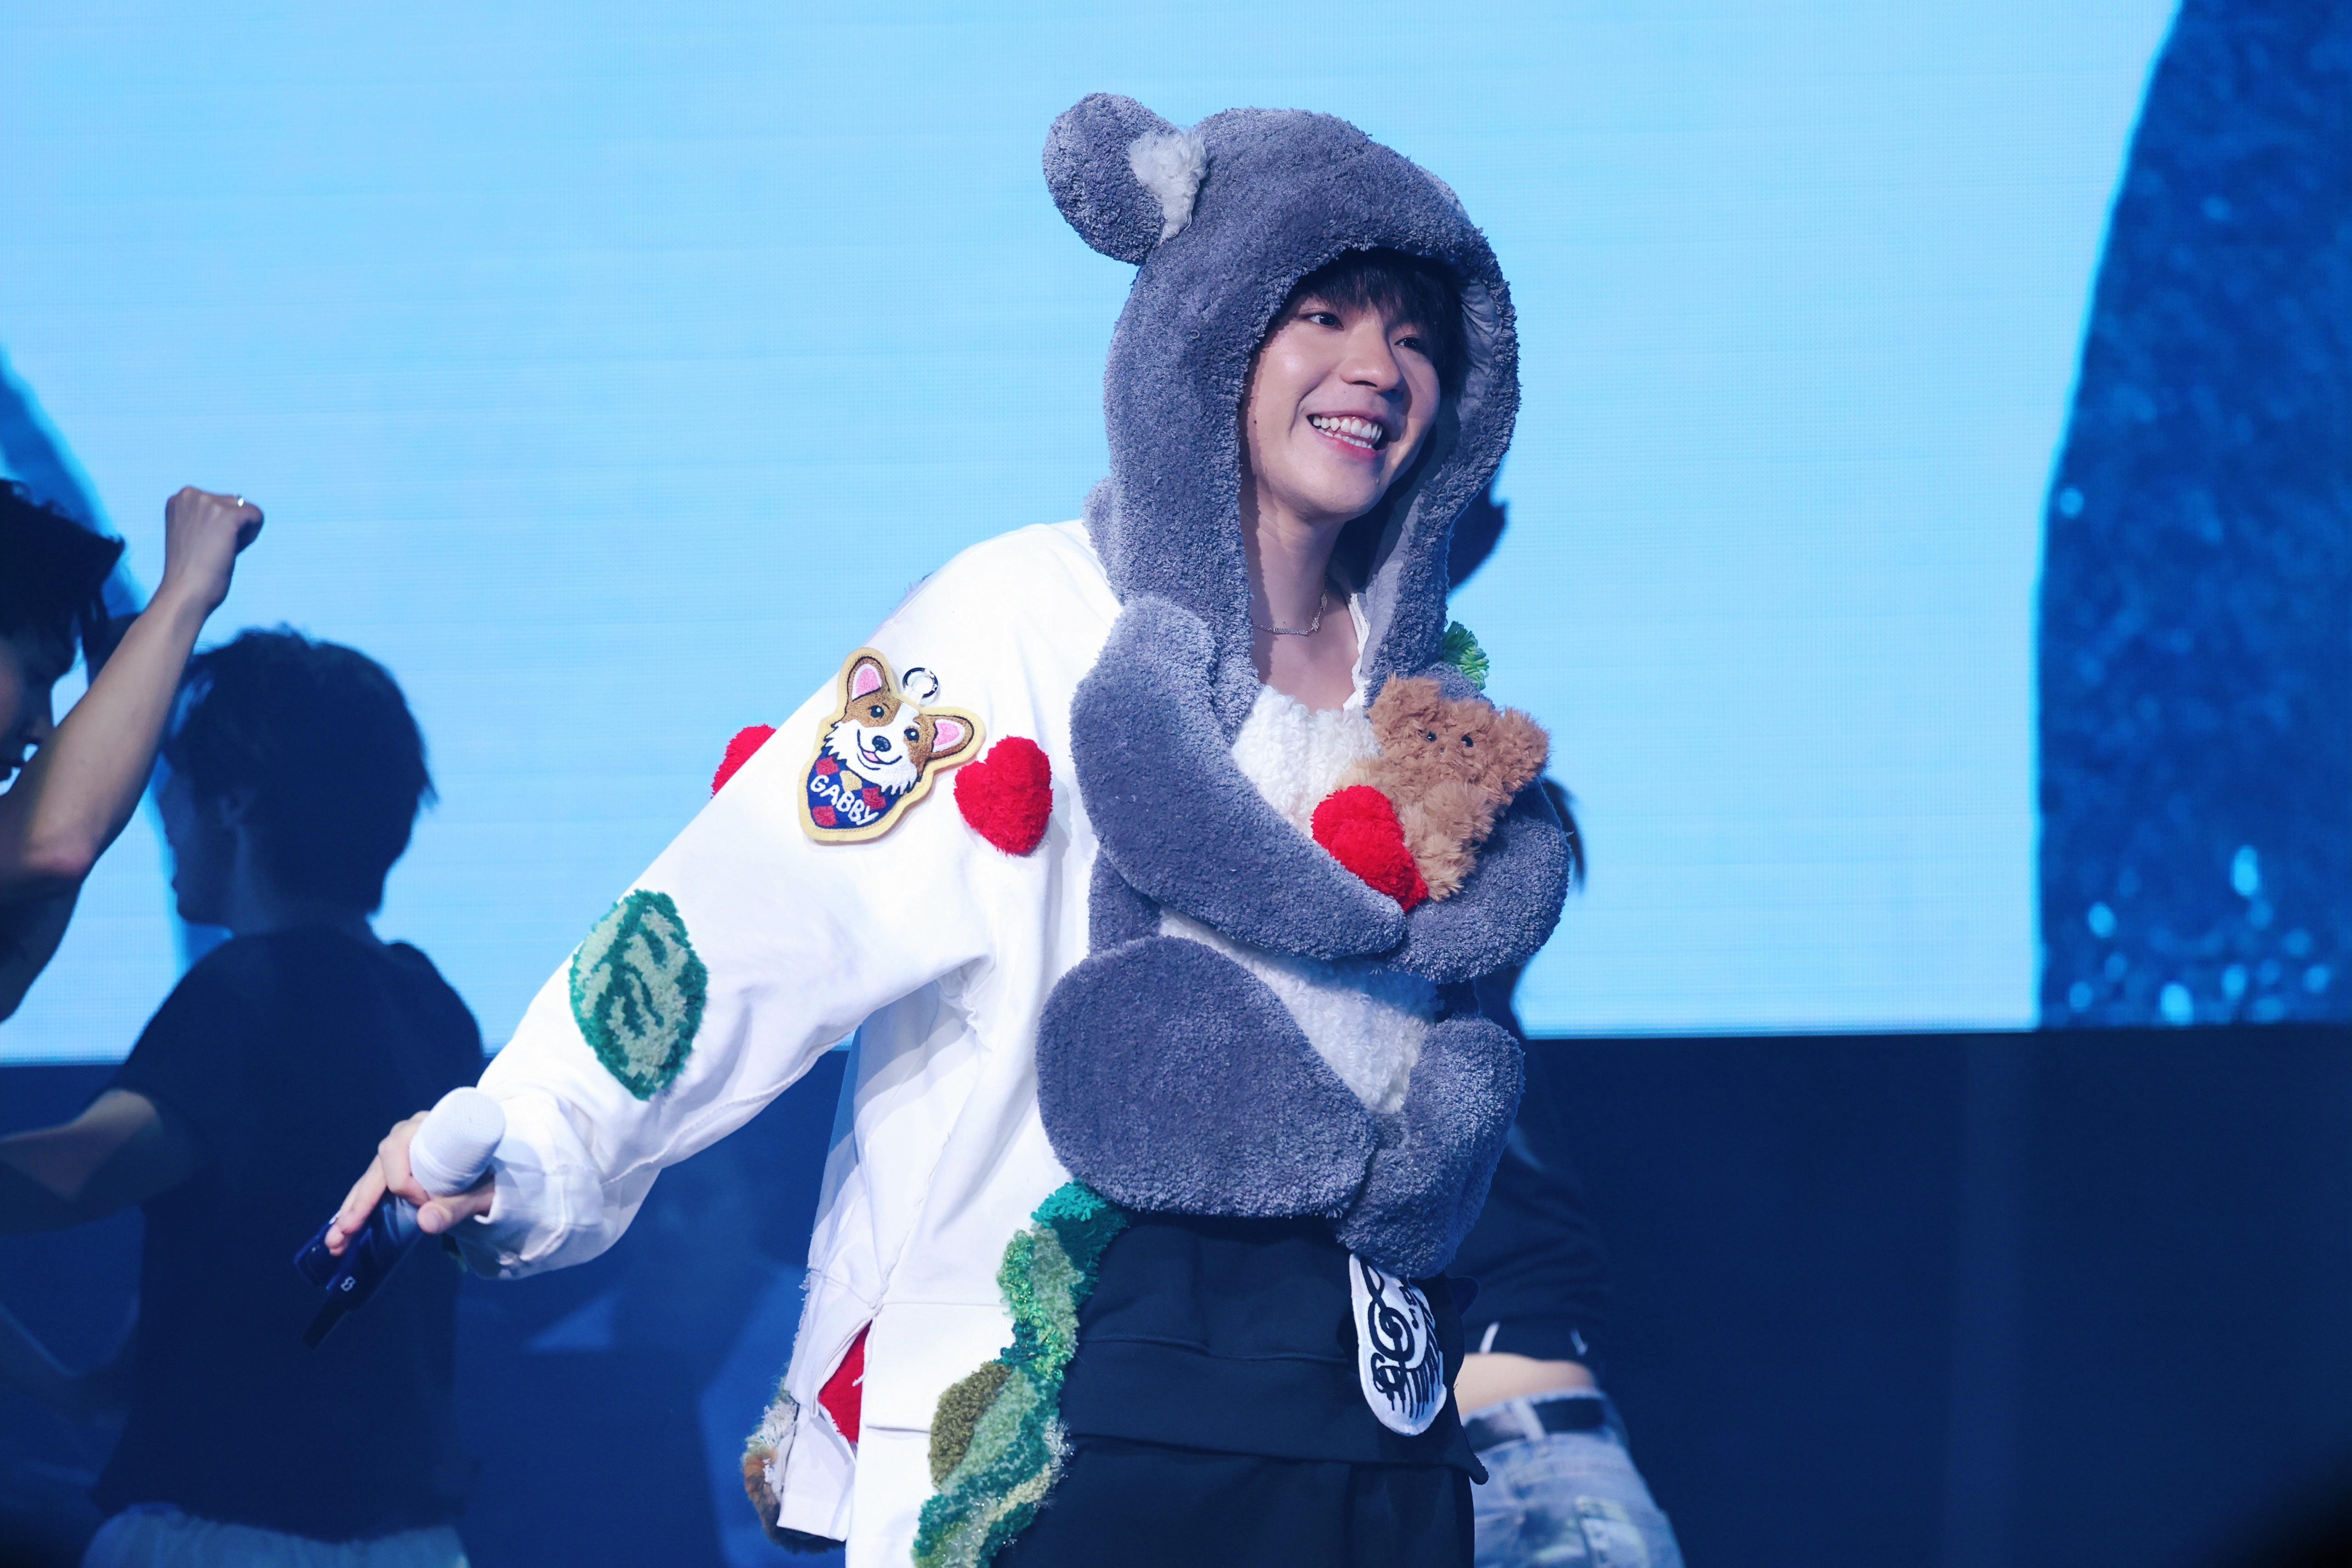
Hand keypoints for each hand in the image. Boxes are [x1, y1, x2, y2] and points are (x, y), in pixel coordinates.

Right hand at [155, 487, 263, 617]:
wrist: (185, 590)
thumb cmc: (191, 570)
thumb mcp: (193, 533)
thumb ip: (208, 518)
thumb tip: (242, 508)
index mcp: (180, 498)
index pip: (220, 502)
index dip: (220, 527)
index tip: (204, 544)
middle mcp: (190, 494)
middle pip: (235, 503)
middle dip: (232, 528)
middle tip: (213, 550)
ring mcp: (208, 502)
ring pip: (247, 510)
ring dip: (242, 533)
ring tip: (221, 551)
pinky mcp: (227, 515)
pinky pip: (257, 516)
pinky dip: (252, 536)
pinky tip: (233, 550)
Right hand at [324, 1112, 492, 1254]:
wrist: (495, 1179)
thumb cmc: (488, 1179)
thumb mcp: (478, 1195)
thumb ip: (456, 1208)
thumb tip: (426, 1221)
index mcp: (429, 1128)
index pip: (397, 1149)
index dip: (404, 1180)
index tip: (424, 1201)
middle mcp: (409, 1136)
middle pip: (377, 1168)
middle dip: (360, 1203)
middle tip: (346, 1232)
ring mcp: (399, 1155)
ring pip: (368, 1183)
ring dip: (350, 1212)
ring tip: (335, 1242)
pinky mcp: (393, 1172)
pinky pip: (370, 1192)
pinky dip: (355, 1213)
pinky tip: (340, 1235)